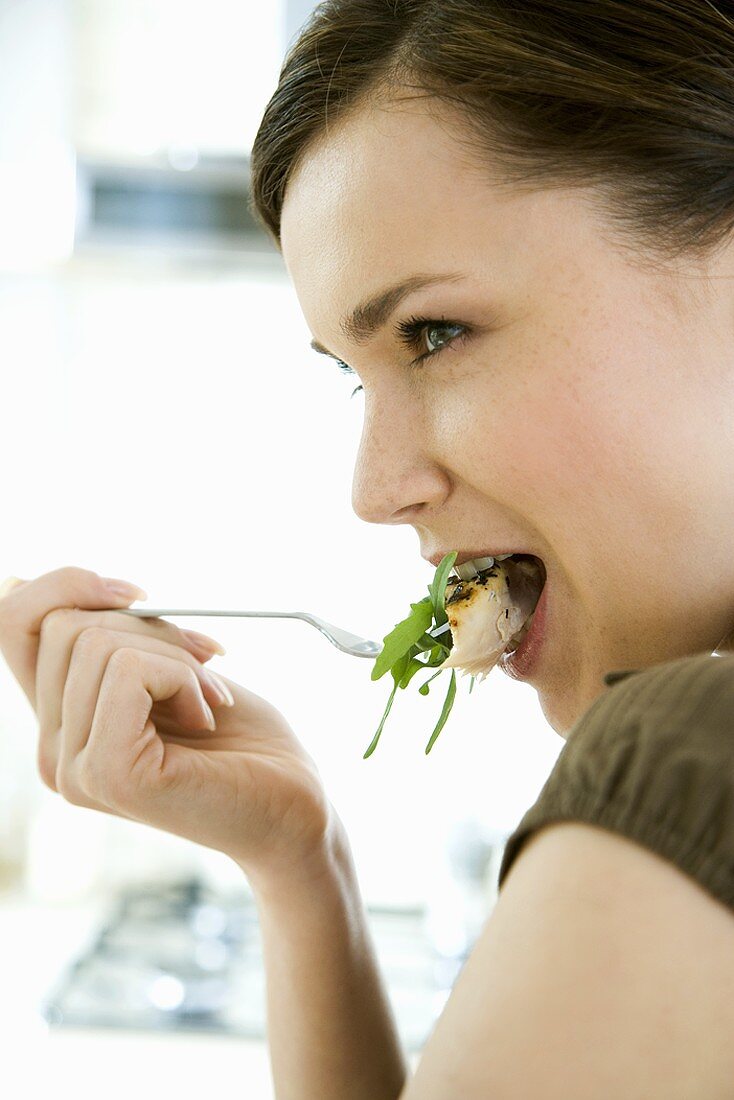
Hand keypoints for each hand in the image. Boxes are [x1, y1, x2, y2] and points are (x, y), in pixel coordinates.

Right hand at [0, 568, 333, 886]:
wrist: (291, 805)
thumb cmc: (239, 736)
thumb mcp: (166, 668)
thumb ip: (111, 641)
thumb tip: (39, 581)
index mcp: (59, 722)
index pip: (12, 622)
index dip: (65, 585)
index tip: (138, 595)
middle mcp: (53, 750)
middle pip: (63, 625)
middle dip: (149, 625)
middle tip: (204, 662)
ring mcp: (75, 769)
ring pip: (97, 642)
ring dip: (175, 655)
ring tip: (207, 700)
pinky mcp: (110, 774)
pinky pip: (128, 672)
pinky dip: (182, 676)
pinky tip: (206, 715)